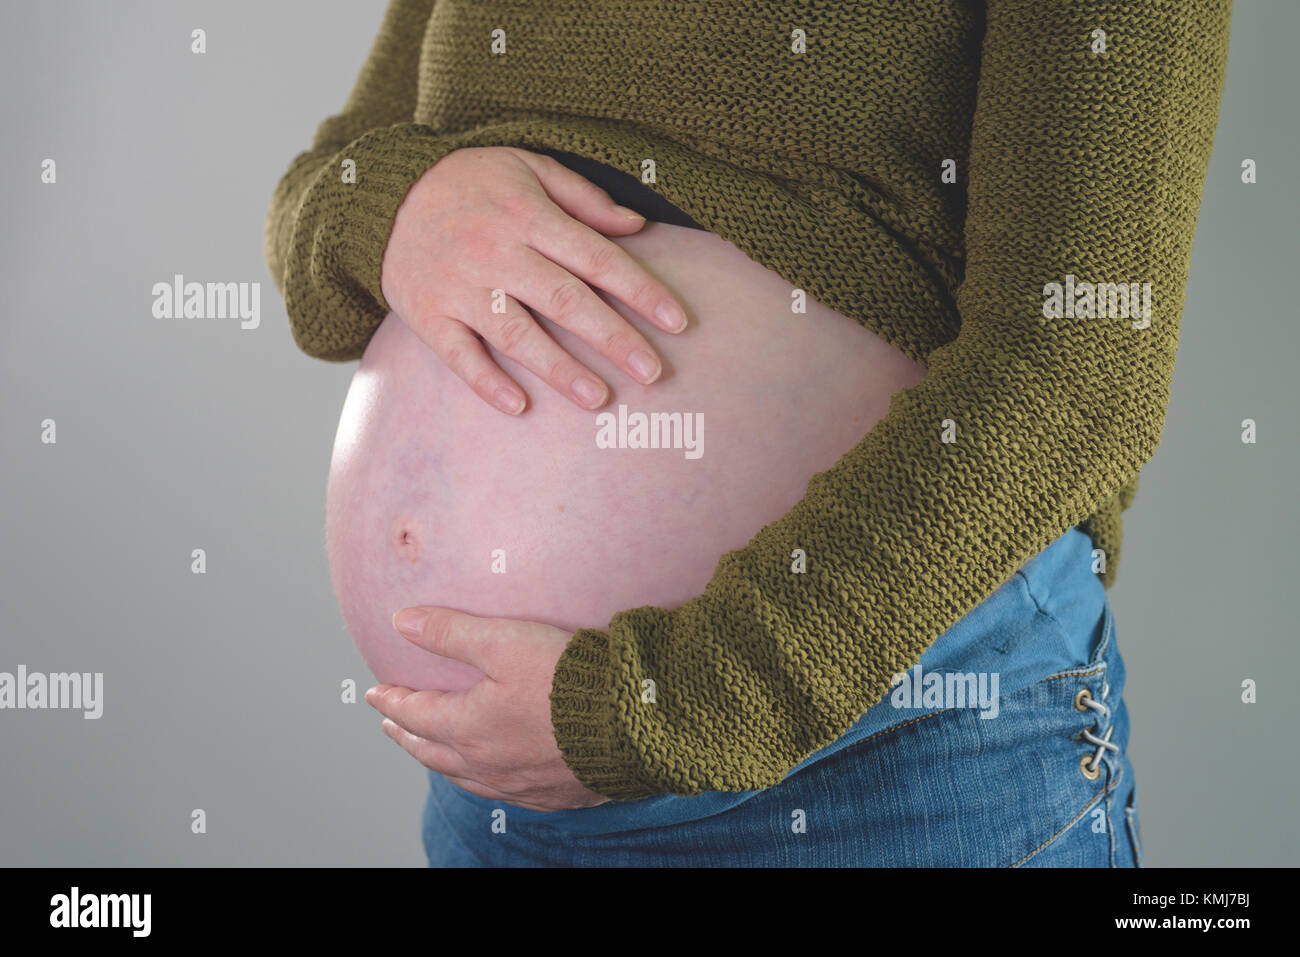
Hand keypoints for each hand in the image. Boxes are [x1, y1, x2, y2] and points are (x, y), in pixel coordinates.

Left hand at [364, 605, 611, 811]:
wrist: (630, 724)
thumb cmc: (568, 679)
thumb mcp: (505, 641)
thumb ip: (451, 632)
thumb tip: (401, 622)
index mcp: (468, 727)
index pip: (415, 714)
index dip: (392, 701)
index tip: (374, 694)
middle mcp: (486, 763)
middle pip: (432, 751)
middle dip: (408, 735)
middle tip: (392, 725)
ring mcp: (519, 783)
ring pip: (464, 777)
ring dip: (440, 761)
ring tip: (431, 751)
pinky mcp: (552, 793)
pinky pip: (503, 793)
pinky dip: (482, 781)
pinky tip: (492, 776)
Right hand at [379, 146, 688, 414]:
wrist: (384, 194)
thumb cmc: (472, 183)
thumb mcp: (528, 168)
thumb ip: (583, 198)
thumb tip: (638, 228)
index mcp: (527, 214)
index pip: (597, 257)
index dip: (640, 291)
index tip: (677, 323)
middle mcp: (496, 251)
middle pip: (565, 300)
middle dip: (613, 339)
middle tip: (653, 374)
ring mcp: (458, 286)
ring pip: (516, 334)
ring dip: (559, 369)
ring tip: (599, 398)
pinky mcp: (426, 313)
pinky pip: (458, 355)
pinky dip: (486, 382)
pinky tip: (519, 406)